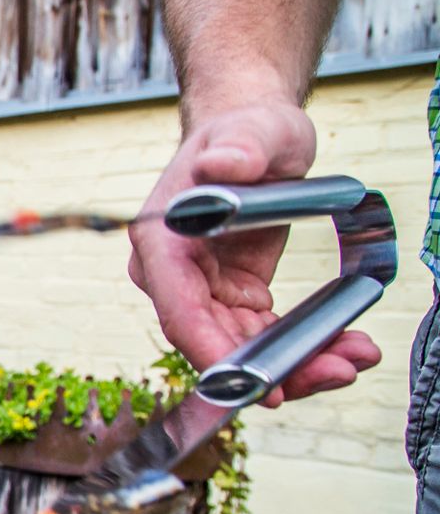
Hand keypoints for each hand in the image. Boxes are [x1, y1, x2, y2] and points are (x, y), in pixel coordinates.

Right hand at [128, 102, 380, 404]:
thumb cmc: (245, 133)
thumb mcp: (252, 131)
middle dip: (270, 366)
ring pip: (239, 347)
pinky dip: (299, 348)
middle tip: (333, 370)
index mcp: (162, 241)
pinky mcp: (232, 296)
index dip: (213, 351)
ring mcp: (201, 290)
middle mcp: (172, 275)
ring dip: (294, 364)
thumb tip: (223, 164)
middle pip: (212, 341)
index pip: (179, 310)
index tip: (251, 382)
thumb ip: (238, 146)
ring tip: (352, 360)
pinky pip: (260, 335)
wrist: (253, 140)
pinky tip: (342, 348)